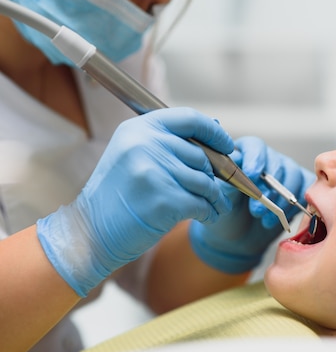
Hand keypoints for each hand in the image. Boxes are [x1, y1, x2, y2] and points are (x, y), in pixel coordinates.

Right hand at [36, 108, 233, 296]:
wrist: (91, 232)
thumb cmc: (119, 196)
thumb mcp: (135, 157)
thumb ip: (168, 144)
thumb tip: (216, 138)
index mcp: (139, 129)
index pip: (189, 119)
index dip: (214, 132)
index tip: (228, 146)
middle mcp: (145, 144)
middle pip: (202, 156)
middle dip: (216, 176)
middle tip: (218, 191)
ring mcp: (153, 172)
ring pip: (205, 182)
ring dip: (215, 198)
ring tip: (215, 206)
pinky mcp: (163, 200)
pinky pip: (201, 204)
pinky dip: (209, 212)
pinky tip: (206, 217)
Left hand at [190, 136, 313, 273]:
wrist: (235, 239)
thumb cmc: (225, 215)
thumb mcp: (220, 200)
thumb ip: (225, 182)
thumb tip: (233, 164)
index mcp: (243, 156)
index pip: (254, 146)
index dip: (255, 159)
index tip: (251, 175)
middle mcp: (266, 160)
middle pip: (276, 161)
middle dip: (268, 188)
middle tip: (255, 210)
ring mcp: (284, 173)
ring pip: (292, 175)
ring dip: (280, 200)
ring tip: (264, 219)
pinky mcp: (297, 188)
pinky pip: (304, 190)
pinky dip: (292, 207)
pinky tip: (277, 220)